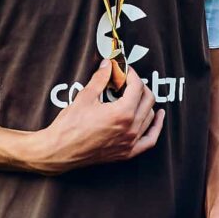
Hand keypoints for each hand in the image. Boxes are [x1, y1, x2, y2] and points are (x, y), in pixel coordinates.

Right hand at [36, 62, 164, 174]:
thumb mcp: (85, 97)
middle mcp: (131, 128)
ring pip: (149, 117)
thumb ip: (100, 79)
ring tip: (135, 94)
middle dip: (139, 85)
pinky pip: (150, 140)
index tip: (123, 69)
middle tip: (126, 80)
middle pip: (147, 99)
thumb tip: (108, 65)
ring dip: (145, 102)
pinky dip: (156, 127)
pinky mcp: (127, 153)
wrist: (60, 151)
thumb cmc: (70, 126)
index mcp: (122, 113)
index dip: (131, 74)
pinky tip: (158, 117)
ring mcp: (130, 142)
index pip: (137, 86)